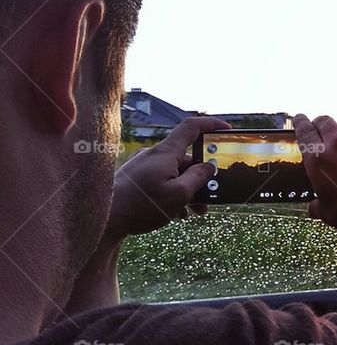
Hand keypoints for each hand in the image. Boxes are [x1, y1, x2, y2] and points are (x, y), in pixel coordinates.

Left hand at [106, 117, 229, 241]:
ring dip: (188, 189)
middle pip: (187, 158)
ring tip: (194, 211)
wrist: (102, 219)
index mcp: (166, 153)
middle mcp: (154, 155)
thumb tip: (209, 167)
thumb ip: (198, 178)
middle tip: (210, 196)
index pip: (191, 127)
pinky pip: (162, 180)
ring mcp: (144, 167)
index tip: (226, 130)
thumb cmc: (140, 206)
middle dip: (202, 177)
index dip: (211, 124)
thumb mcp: (178, 194)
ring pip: (175, 172)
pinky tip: (176, 213)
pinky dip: (173, 193)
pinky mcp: (137, 179)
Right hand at [293, 114, 336, 235]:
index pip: (304, 131)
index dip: (299, 122)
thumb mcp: (325, 212)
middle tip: (316, 126)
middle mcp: (336, 146)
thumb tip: (313, 208)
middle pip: (324, 121)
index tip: (298, 117)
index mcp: (317, 159)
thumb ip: (316, 205)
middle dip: (318, 122)